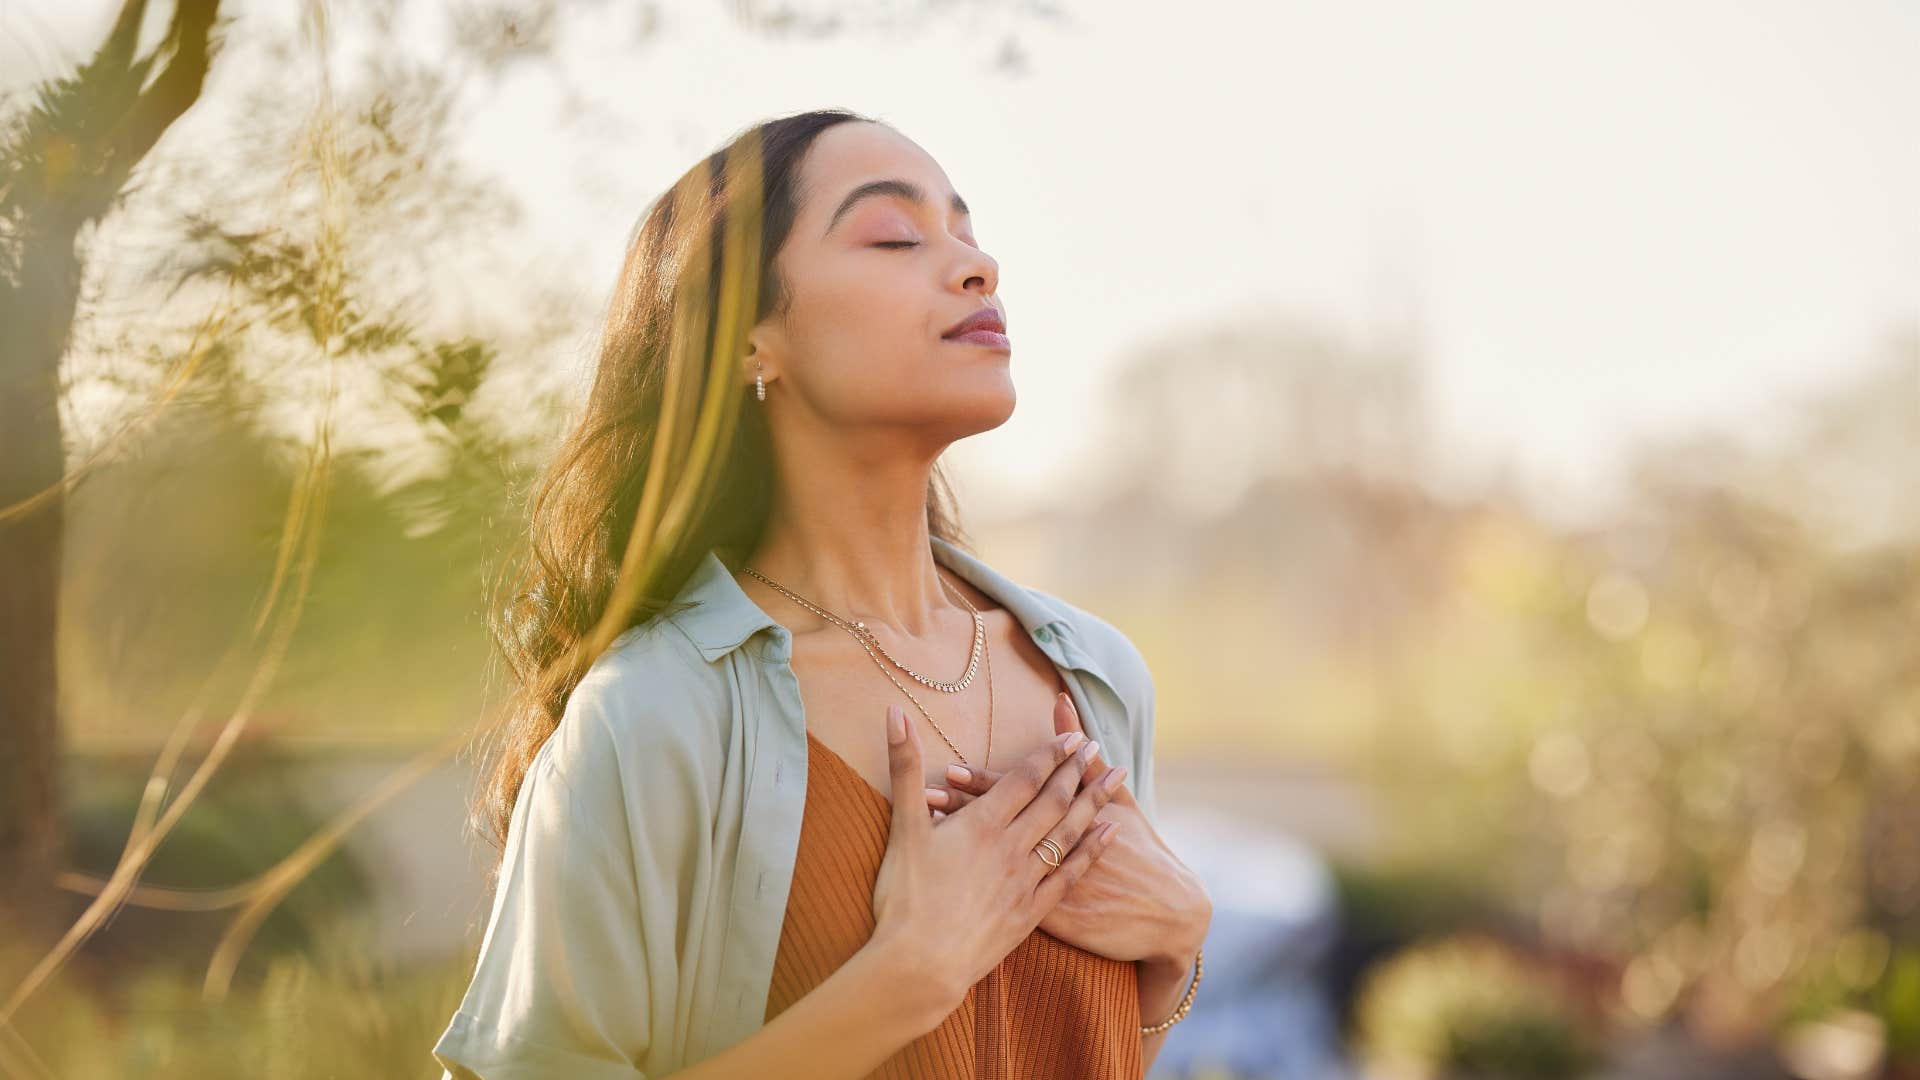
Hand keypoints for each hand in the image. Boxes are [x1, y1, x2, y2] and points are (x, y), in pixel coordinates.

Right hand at [867, 703, 1125, 1016]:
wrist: (920, 966)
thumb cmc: (904, 898)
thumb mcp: (902, 827)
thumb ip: (904, 767)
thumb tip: (895, 712)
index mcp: (981, 824)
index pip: (1024, 780)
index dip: (1049, 755)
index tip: (1072, 736)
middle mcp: (1011, 848)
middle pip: (1053, 801)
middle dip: (1076, 770)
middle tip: (1097, 747)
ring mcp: (1025, 881)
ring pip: (1069, 833)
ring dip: (1094, 802)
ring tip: (1116, 778)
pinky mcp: (1031, 913)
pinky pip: (1071, 874)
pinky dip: (1092, 850)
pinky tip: (1110, 834)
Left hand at [925, 692, 1211, 970]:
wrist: (1167, 913)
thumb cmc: (1142, 852)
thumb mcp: (1119, 802)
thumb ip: (1085, 757)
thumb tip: (1061, 702)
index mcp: (1068, 819)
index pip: (1018, 795)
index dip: (983, 783)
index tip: (950, 767)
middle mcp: (1053, 850)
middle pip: (1001, 826)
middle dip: (962, 811)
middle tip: (926, 795)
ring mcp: (1048, 887)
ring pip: (993, 862)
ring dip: (961, 847)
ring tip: (929, 830)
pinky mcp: (1047, 919)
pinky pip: (1002, 901)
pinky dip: (976, 887)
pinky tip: (945, 882)